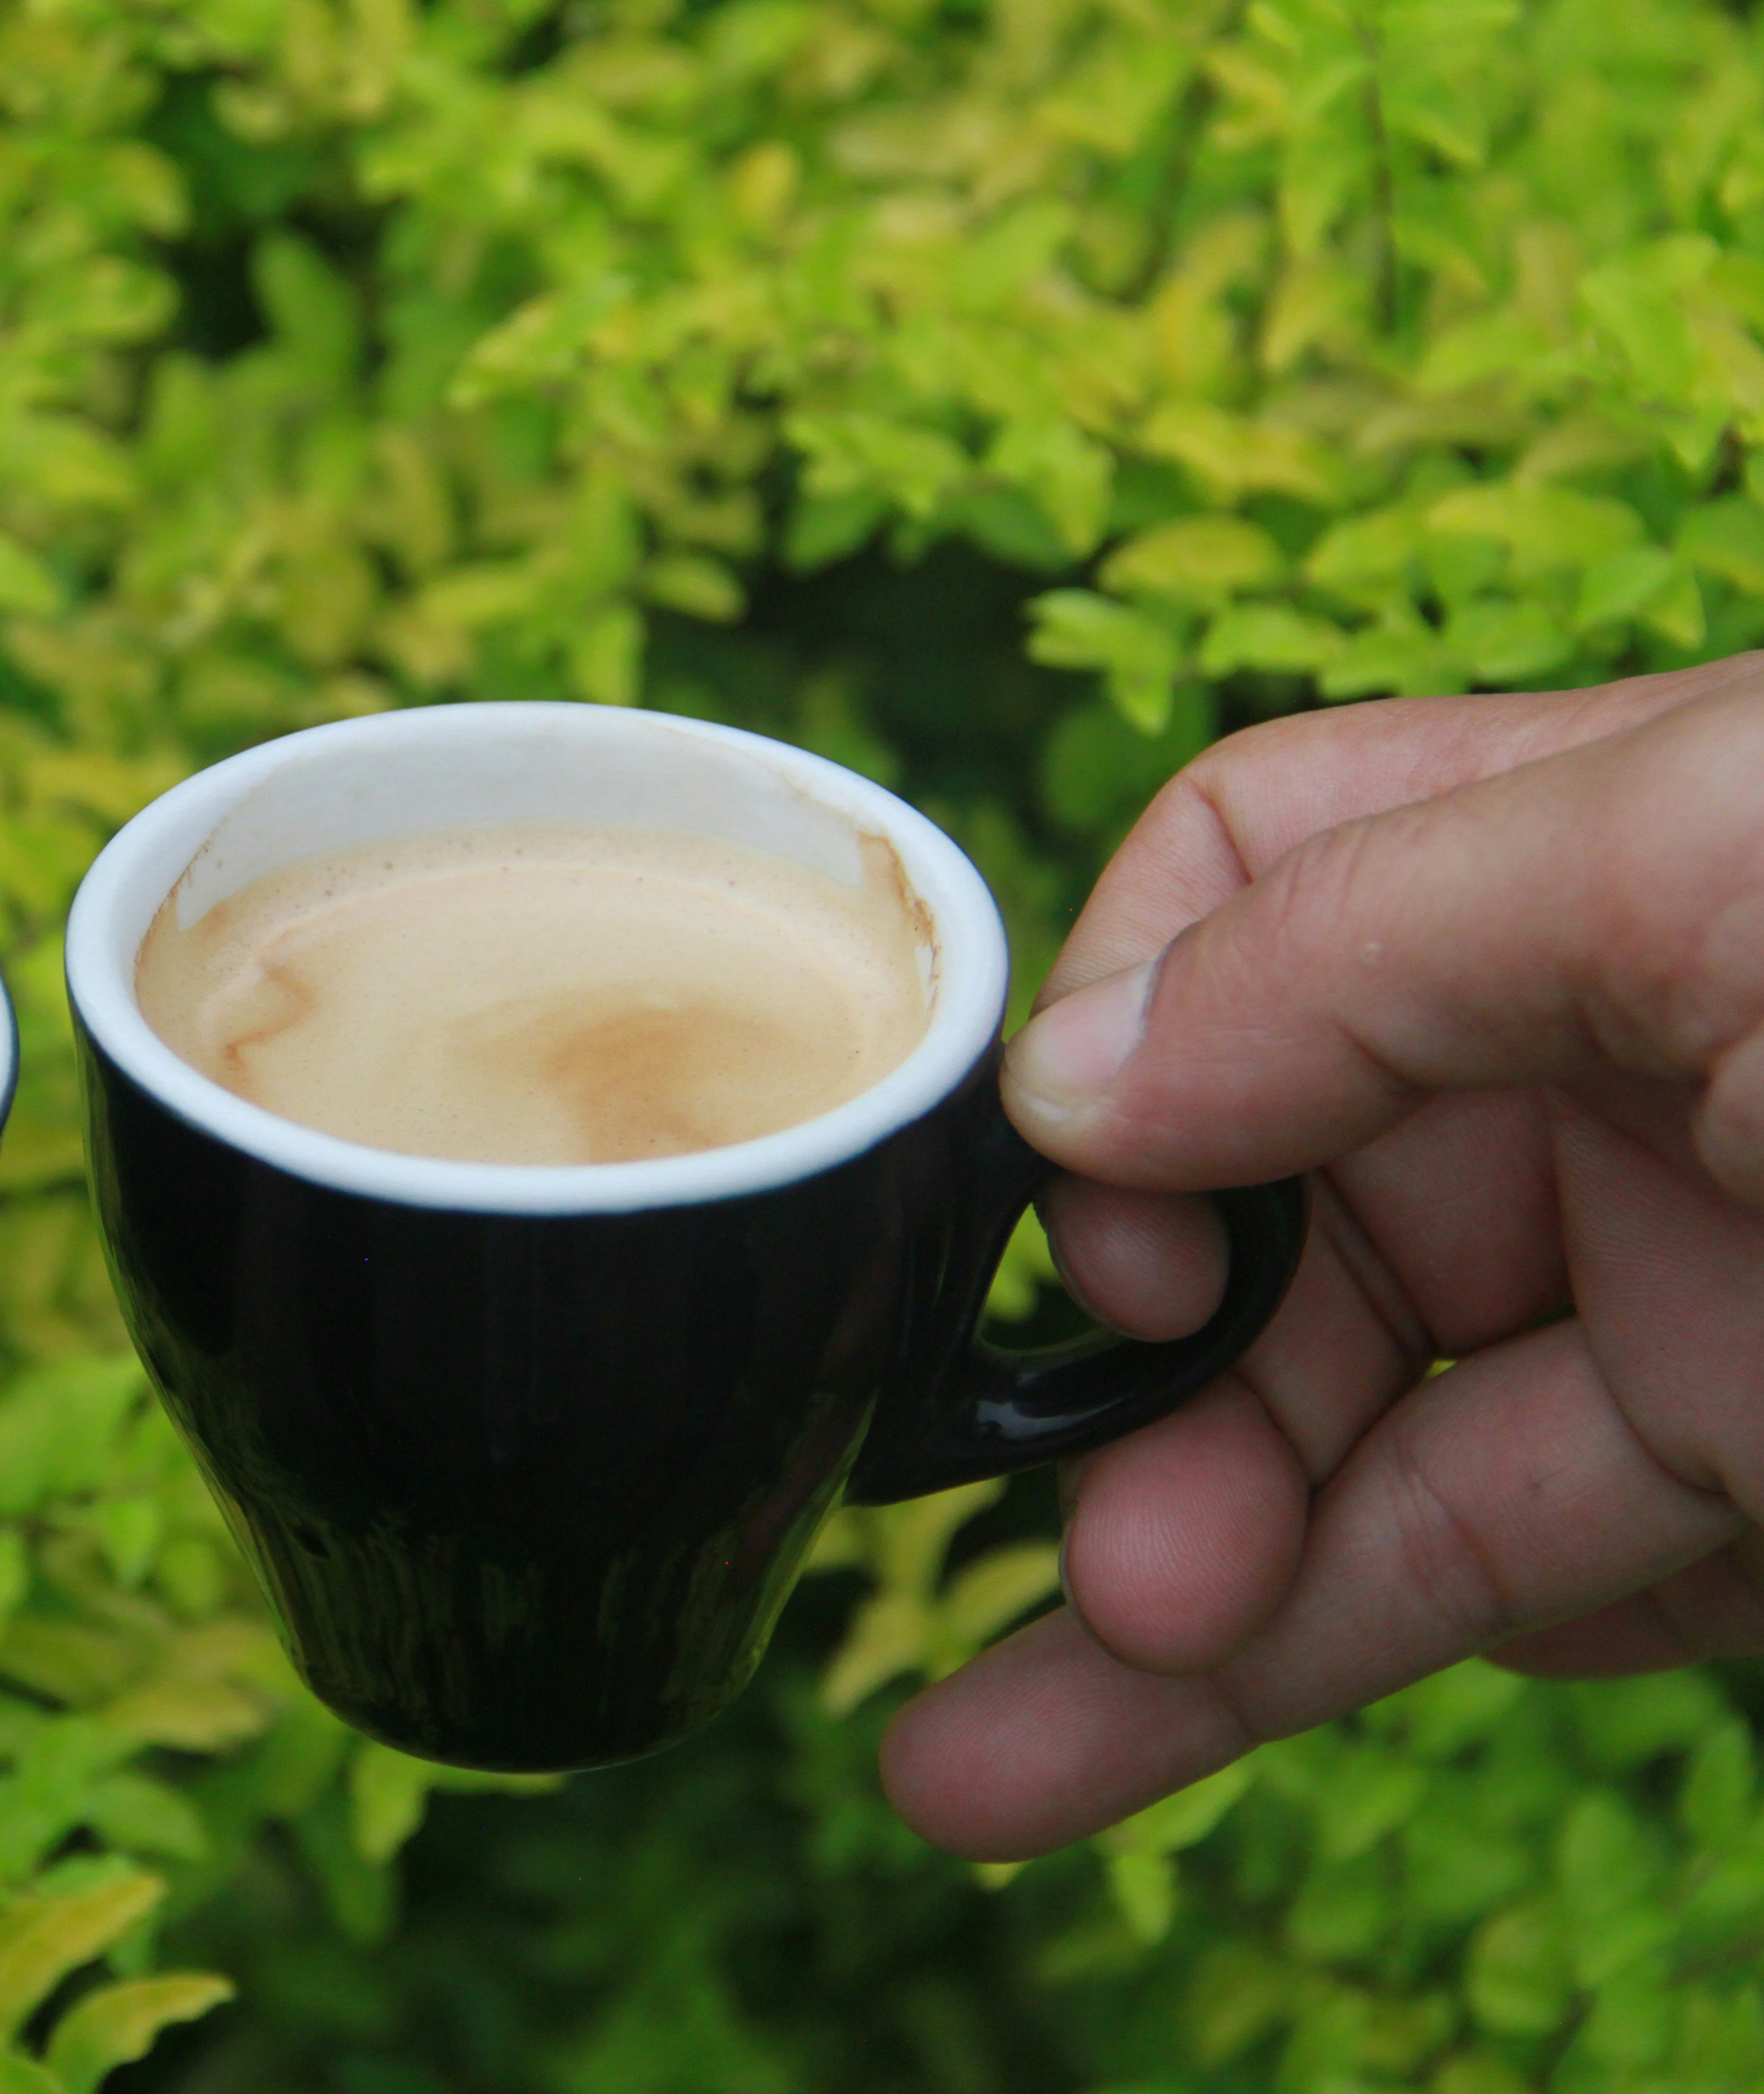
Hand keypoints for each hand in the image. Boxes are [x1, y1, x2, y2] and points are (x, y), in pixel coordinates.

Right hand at [882, 654, 1763, 1859]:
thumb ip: (1366, 935)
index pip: (1249, 892)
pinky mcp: (1743, 1480)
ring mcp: (1669, 1285)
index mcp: (1571, 863)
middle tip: (1089, 1558)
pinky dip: (1329, 1657)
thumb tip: (1063, 1078)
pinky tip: (1172, 1729)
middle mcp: (1593, 1068)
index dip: (1127, 1048)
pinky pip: (1499, 1575)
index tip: (1109, 1213)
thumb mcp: (1725, 861)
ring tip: (988, 1762)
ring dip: (1162, 1601)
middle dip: (1129, 1403)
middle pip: (1257, 1226)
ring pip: (1343, 1447)